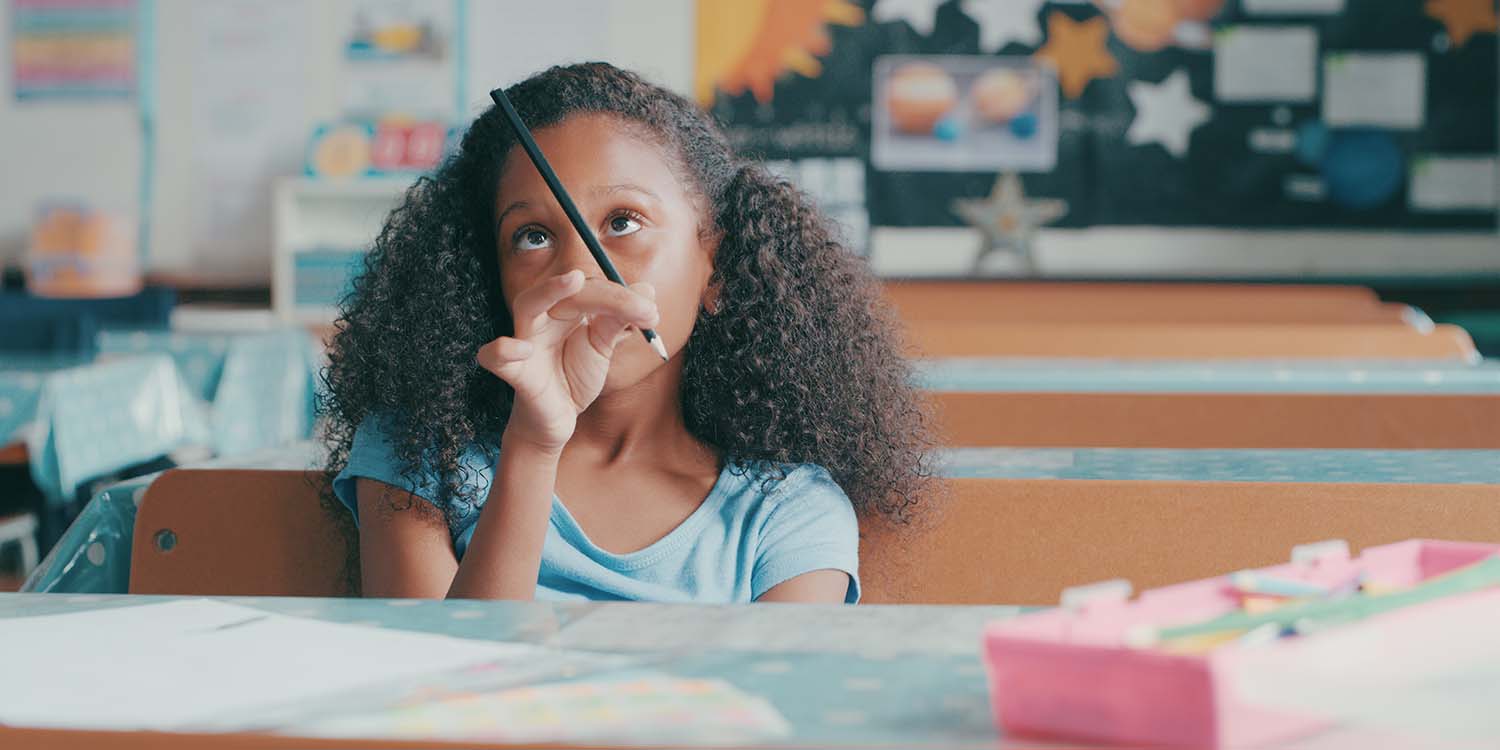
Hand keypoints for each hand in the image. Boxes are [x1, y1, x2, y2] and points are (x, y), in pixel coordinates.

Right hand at [476, 270, 658, 451]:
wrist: (557, 420)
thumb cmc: (574, 375)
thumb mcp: (601, 347)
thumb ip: (620, 320)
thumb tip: (648, 291)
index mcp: (565, 308)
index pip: (593, 289)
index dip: (624, 297)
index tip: (653, 314)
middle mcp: (544, 318)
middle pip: (567, 290)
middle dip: (604, 293)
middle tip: (640, 306)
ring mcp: (527, 343)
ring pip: (527, 305)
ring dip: (548, 290)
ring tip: (574, 280)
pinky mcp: (516, 373)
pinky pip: (496, 358)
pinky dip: (502, 351)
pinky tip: (522, 350)